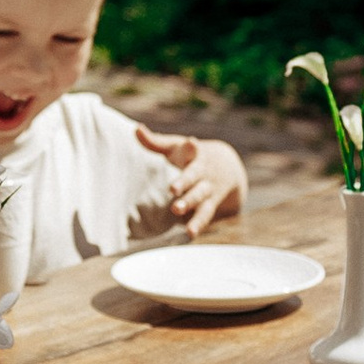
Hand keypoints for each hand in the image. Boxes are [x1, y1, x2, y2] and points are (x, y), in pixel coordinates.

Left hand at [136, 124, 247, 239]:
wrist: (227, 168)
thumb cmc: (192, 156)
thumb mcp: (177, 146)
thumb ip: (156, 142)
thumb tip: (135, 129)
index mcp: (194, 156)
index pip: (193, 150)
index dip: (191, 147)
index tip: (191, 143)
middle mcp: (202, 173)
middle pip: (194, 177)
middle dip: (184, 183)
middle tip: (173, 190)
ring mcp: (207, 190)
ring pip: (200, 198)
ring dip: (190, 205)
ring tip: (177, 212)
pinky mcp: (209, 206)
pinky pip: (204, 216)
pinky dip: (197, 225)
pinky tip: (189, 234)